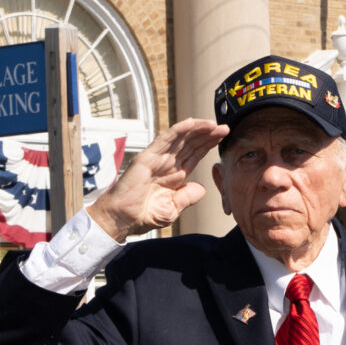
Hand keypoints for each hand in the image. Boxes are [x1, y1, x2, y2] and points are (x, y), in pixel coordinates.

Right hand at [88, 118, 225, 241]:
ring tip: (212, 124)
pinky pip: (164, 141)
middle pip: (190, 143)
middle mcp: (167, 164)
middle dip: (207, 135)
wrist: (122, 220)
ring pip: (180, 138)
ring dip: (196, 129)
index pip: (195, 154)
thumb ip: (188, 197)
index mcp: (175, 175)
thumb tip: (201, 188)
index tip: (223, 136)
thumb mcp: (174, 209)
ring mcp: (157, 159)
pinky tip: (191, 124)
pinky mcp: (146, 158)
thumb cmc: (143, 215)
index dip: (209, 144)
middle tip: (223, 127)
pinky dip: (177, 131)